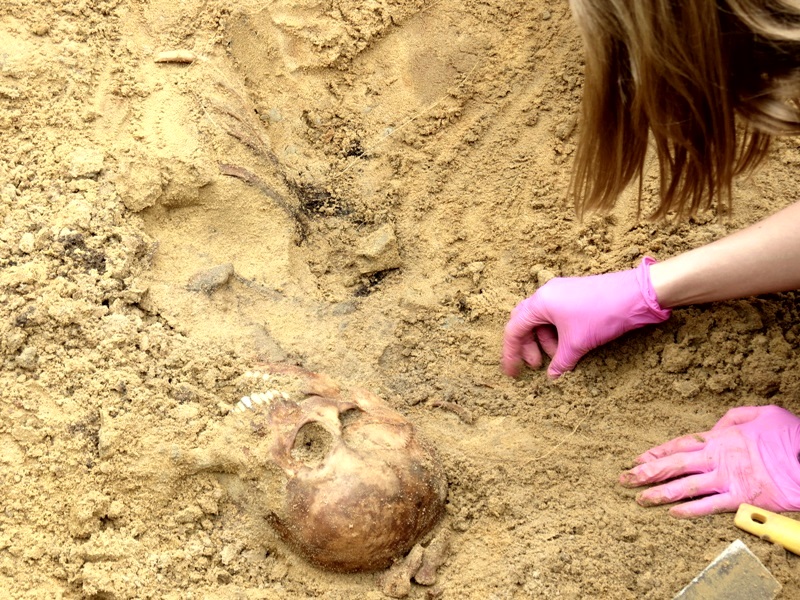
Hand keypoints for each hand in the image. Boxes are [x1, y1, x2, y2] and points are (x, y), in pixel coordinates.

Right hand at [501, 257, 670, 377]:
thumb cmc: (602, 314)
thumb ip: (561, 361)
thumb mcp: (577, 343)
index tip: (512, 372)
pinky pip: (555, 315)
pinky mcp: (574, 294)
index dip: (511, 353)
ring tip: (557, 357)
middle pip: (524, 322)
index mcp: (540, 302)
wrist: (637, 295)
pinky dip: (556, 332)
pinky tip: (567, 346)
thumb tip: (553, 375)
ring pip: (541, 319)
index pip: (514, 329)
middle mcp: (546, 293)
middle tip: (536, 365)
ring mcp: (560, 291)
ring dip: (544, 340)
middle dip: (527, 345)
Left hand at [620, 405, 799, 517]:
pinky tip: (672, 513)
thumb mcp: (759, 414)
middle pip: (673, 464)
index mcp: (719, 438)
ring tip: (640, 498)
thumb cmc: (788, 434)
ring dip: (659, 493)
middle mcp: (717, 458)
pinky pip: (709, 505)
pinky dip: (690, 510)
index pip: (679, 445)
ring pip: (684, 486)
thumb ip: (733, 417)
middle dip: (646, 472)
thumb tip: (715, 426)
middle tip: (624, 479)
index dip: (657, 452)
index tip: (639, 459)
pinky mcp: (740, 498)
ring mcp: (726, 479)